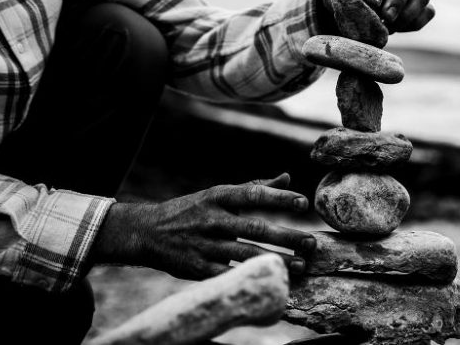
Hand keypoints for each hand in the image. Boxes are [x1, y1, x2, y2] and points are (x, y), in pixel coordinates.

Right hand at [91, 173, 315, 279]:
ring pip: (245, 254)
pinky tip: (272, 282)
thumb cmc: (192, 210)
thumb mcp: (218, 194)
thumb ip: (254, 187)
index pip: (253, 194)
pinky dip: (250, 279)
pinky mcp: (198, 269)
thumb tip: (287, 177)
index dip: (279, 198)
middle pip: (254, 227)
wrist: (148, 232)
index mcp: (218, 196)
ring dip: (275, 261)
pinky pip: (229, 276)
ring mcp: (205, 245)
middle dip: (285, 236)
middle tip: (311, 243)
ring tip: (299, 266)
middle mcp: (212, 219)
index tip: (302, 203)